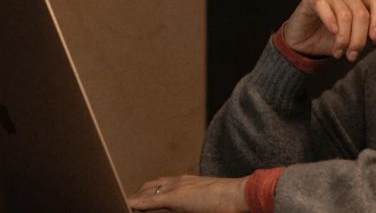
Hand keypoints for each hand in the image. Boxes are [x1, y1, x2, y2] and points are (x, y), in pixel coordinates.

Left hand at [127, 174, 249, 212]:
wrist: (240, 194)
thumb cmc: (230, 201)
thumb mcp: (208, 200)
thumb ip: (196, 203)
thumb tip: (195, 206)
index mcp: (187, 182)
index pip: (161, 185)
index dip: (148, 193)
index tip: (140, 200)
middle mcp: (178, 181)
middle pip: (150, 187)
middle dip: (137, 195)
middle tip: (125, 203)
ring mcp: (175, 188)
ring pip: (145, 193)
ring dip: (134, 199)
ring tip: (122, 204)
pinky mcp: (173, 197)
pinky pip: (146, 202)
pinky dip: (133, 204)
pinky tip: (123, 206)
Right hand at [284, 0, 375, 61]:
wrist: (303, 44)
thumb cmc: (330, 39)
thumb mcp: (354, 42)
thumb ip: (371, 37)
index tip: (374, 38)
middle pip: (361, 12)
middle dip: (358, 38)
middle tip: (352, 55)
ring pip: (345, 13)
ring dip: (343, 38)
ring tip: (340, 52)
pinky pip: (325, 6)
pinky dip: (330, 23)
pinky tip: (331, 34)